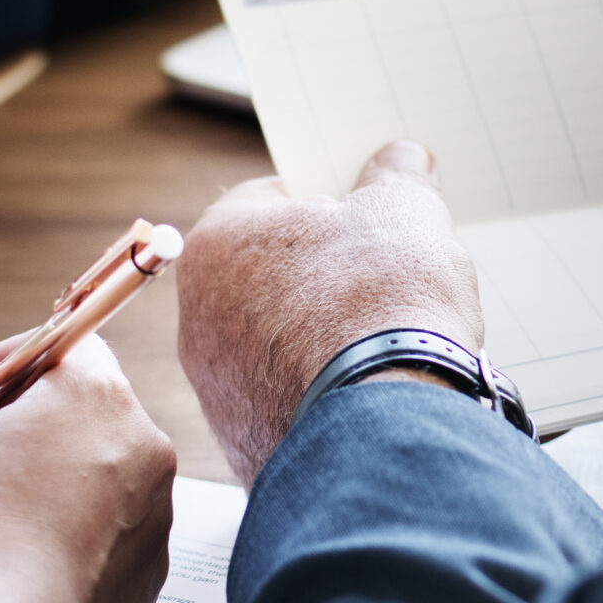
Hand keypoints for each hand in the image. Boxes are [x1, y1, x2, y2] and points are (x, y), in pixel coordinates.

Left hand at [175, 140, 484, 485]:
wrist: (385, 428)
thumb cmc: (382, 304)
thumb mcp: (405, 211)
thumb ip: (398, 176)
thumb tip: (402, 161)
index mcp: (218, 242)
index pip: (272, 198)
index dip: (328, 200)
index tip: (366, 213)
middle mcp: (196, 315)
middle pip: (270, 273)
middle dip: (323, 271)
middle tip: (381, 275)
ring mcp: (215, 387)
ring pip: (276, 341)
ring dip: (321, 334)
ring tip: (383, 336)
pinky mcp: (242, 441)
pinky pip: (285, 399)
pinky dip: (322, 391)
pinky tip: (368, 388)